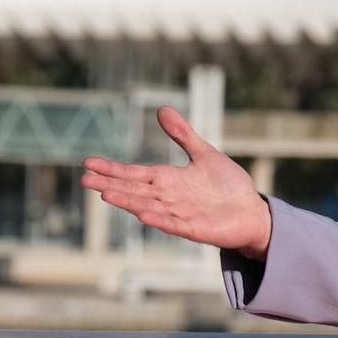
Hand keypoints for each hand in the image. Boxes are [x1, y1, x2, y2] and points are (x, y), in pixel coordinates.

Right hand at [79, 106, 272, 257]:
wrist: (253, 211)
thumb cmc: (228, 186)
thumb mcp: (204, 154)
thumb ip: (183, 135)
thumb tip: (162, 108)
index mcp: (168, 179)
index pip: (134, 173)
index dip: (112, 168)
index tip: (88, 162)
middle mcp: (169, 197)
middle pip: (134, 190)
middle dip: (111, 184)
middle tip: (84, 180)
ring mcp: (180, 214)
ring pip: (148, 207)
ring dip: (128, 202)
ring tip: (106, 194)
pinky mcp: (196, 229)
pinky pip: (174, 224)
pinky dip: (159, 220)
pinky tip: (142, 216)